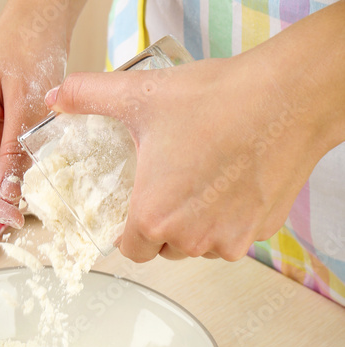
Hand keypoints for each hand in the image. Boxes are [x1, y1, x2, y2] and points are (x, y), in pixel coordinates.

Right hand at [0, 0, 97, 225]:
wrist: (36, 24)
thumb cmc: (29, 48)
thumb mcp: (28, 104)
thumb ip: (16, 151)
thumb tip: (10, 196)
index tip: (12, 217)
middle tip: (21, 218)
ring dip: (1, 193)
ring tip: (27, 203)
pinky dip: (8, 179)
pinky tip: (26, 185)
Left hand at [46, 7, 344, 261]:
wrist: (288, 97)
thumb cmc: (219, 101)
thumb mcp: (142, 96)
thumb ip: (91, 97)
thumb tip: (58, 97)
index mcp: (153, 218)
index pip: (131, 249)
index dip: (131, 230)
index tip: (139, 208)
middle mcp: (190, 239)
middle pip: (166, 248)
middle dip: (164, 224)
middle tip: (173, 183)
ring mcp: (228, 240)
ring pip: (201, 245)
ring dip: (197, 225)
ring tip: (204, 179)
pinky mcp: (260, 233)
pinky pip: (235, 236)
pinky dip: (231, 219)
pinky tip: (234, 183)